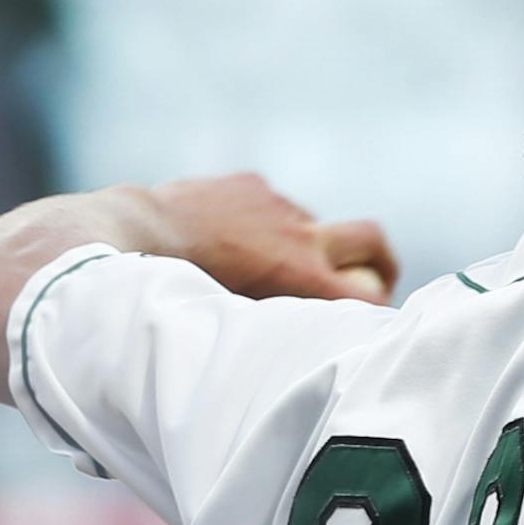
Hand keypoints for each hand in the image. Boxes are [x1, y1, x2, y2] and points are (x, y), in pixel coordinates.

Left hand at [147, 172, 397, 303]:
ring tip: (262, 266)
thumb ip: (287, 322)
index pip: (374, 294)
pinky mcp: (255, 184)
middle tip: (370, 282)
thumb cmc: (190, 291)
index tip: (367, 319)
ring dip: (306, 244)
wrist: (143, 234)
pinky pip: (277, 206)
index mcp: (307, 276)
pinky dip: (267, 224)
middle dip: (380, 262)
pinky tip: (231, 239)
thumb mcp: (248, 322)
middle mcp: (304, 236)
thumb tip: (310, 340)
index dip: (378, 307)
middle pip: (373, 241)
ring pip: (316, 225)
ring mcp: (281, 205)